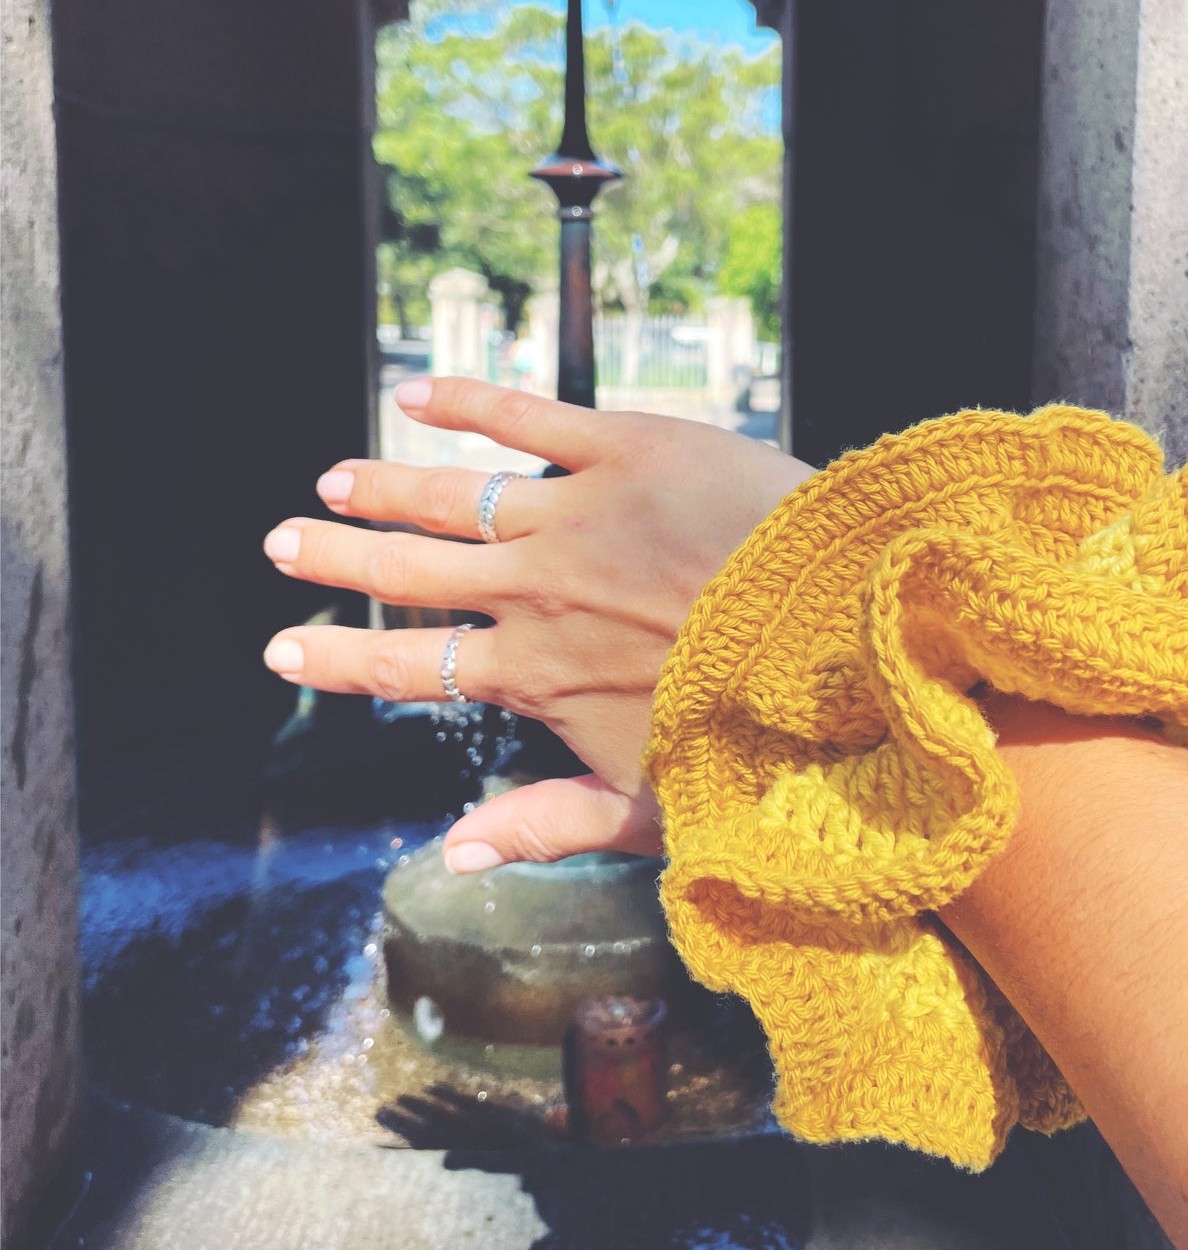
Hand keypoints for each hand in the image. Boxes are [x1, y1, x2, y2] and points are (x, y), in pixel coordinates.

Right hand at [261, 378, 812, 868]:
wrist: (844, 641)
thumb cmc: (759, 739)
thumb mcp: (649, 809)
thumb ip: (544, 825)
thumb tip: (450, 856)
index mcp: (537, 674)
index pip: (409, 663)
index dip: (339, 654)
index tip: (282, 645)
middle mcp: (538, 592)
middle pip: (411, 570)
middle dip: (338, 557)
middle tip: (282, 542)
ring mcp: (576, 515)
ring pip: (451, 494)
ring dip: (385, 485)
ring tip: (335, 479)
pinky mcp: (627, 448)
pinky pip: (527, 416)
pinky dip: (466, 402)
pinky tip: (417, 393)